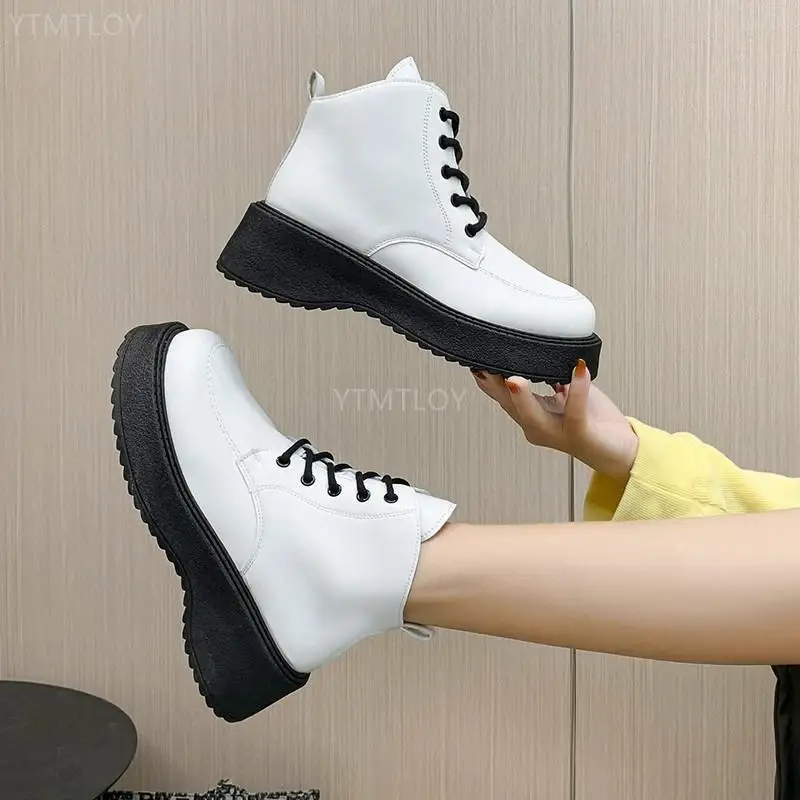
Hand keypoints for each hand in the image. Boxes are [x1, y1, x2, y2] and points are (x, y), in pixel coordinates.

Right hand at [472, 360, 638, 480]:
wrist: (620, 450)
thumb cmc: (592, 420)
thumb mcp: (563, 393)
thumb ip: (548, 377)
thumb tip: (536, 351)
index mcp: (531, 416)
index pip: (503, 399)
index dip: (488, 384)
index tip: (476, 365)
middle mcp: (538, 428)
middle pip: (512, 408)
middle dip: (497, 389)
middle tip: (485, 370)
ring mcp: (557, 433)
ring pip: (533, 417)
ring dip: (523, 398)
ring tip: (515, 380)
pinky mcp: (579, 434)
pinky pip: (575, 411)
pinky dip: (577, 389)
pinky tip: (579, 369)